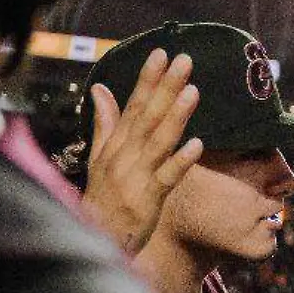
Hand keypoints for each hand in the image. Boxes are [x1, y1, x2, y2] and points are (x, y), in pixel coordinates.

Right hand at [79, 48, 201, 253]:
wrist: (96, 239)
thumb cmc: (103, 198)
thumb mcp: (101, 157)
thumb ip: (106, 123)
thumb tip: (100, 88)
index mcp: (116, 144)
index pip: (134, 105)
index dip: (148, 79)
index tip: (162, 53)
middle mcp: (124, 155)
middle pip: (148, 116)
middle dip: (165, 87)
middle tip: (184, 60)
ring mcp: (136, 177)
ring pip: (159, 142)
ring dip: (176, 116)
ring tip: (193, 91)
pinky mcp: (148, 199)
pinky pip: (167, 177)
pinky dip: (181, 160)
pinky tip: (197, 144)